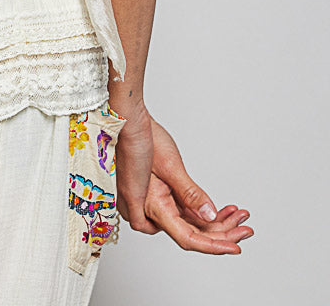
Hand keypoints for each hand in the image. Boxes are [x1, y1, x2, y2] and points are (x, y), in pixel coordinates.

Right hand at [113, 105, 254, 252]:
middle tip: (243, 229)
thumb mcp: (170, 166)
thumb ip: (190, 195)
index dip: (213, 245)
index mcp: (150, 207)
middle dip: (219, 232)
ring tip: (237, 215)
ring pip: (188, 223)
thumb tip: (209, 216)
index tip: (234, 247)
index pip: (187, 238)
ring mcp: (152, 203)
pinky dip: (201, 211)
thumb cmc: (140, 139)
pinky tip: (221, 209)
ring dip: (214, 222)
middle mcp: (148, 210)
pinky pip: (182, 212)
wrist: (125, 121)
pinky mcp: (156, 194)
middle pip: (190, 232)